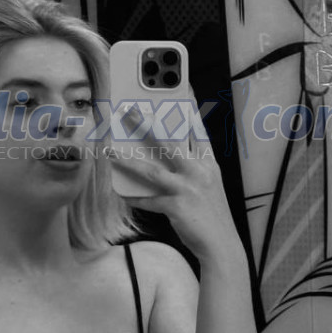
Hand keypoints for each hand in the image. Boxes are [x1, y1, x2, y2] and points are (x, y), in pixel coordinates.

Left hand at [108, 102, 239, 262]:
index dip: (188, 107)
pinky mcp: (176, 206)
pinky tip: (122, 192)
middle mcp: (199, 172)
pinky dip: (134, 196)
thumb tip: (158, 157)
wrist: (222, 246)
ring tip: (109, 151)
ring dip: (127, 159)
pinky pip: (148, 200)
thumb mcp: (207, 185)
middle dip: (145, 124)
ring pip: (152, 169)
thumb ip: (189, 168)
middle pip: (169, 141)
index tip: (179, 87)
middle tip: (127, 109)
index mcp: (208, 164)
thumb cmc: (211, 214)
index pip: (197, 129)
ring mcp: (188, 188)